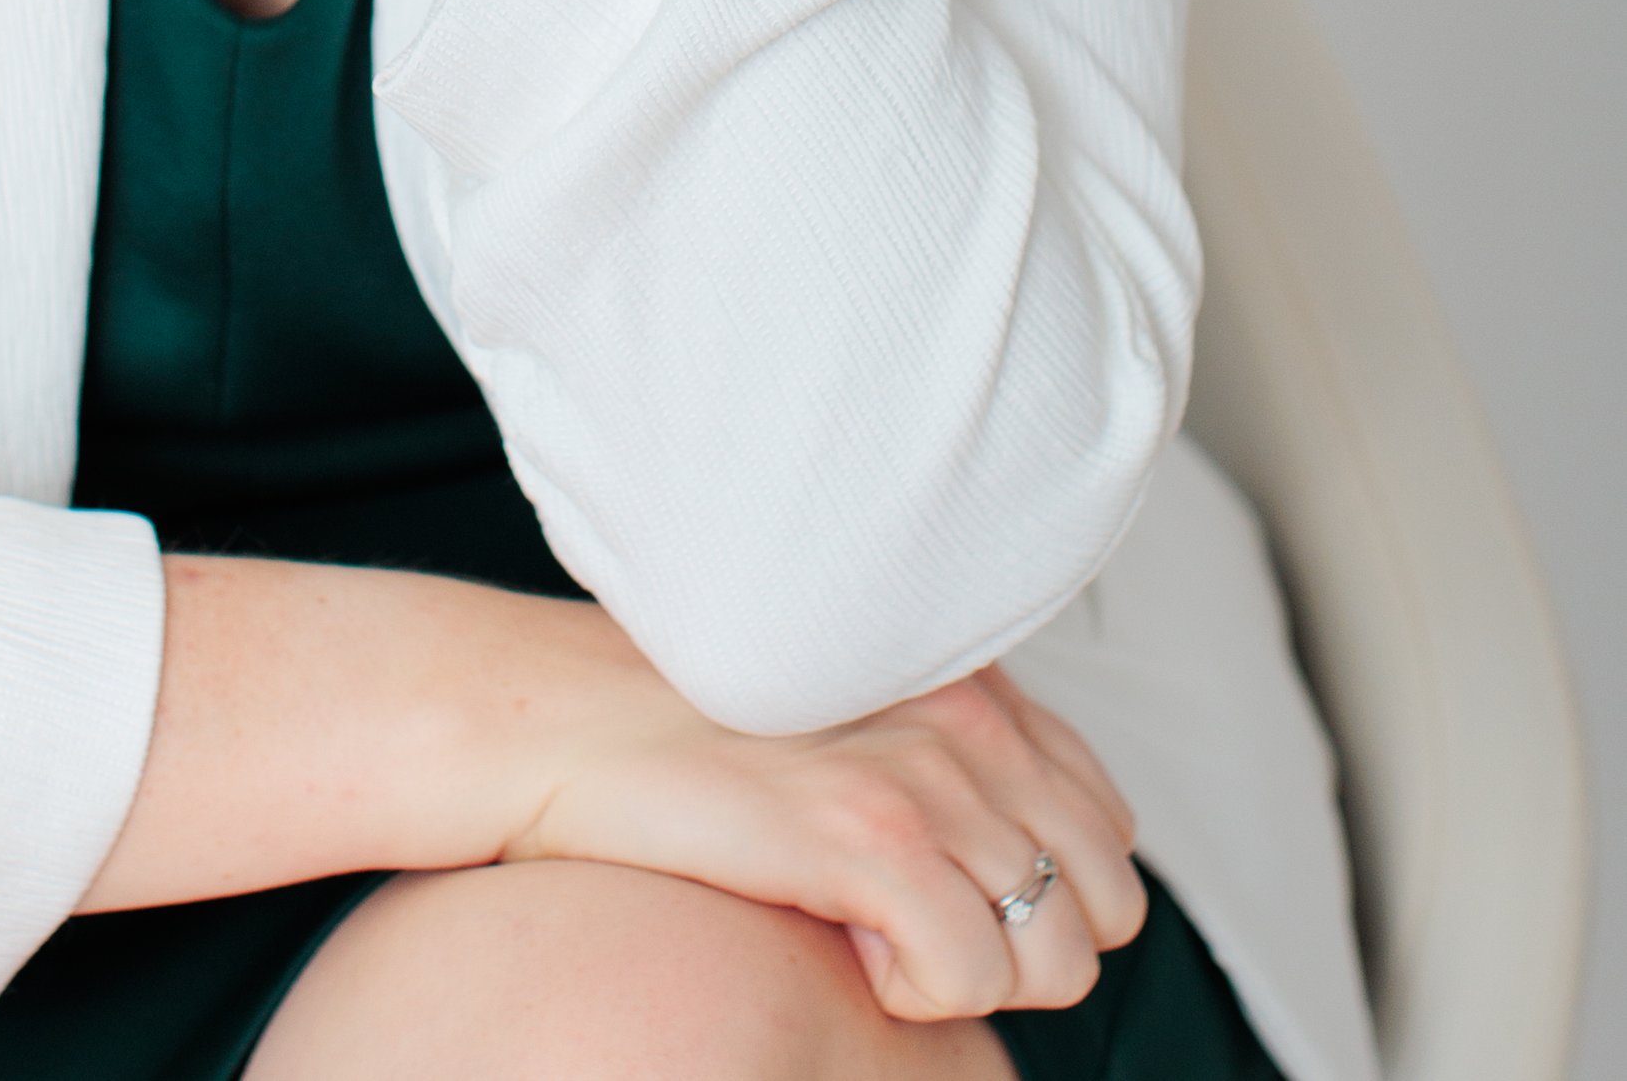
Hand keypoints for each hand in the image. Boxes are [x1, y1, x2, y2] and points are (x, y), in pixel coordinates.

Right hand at [507, 648, 1145, 1025]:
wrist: (562, 723)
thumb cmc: (689, 741)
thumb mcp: (845, 718)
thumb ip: (939, 756)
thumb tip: (1014, 864)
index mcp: (970, 679)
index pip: (1109, 825)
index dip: (1039, 890)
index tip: (939, 889)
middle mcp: (968, 715)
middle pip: (1110, 902)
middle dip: (1025, 946)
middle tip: (912, 924)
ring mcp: (925, 772)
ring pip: (1060, 957)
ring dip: (974, 976)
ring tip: (873, 931)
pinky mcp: (871, 835)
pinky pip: (974, 978)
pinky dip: (915, 993)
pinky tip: (839, 938)